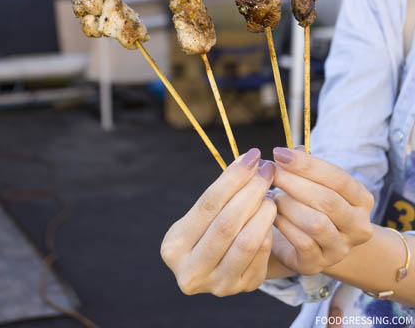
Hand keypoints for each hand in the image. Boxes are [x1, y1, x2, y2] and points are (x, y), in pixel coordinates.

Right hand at [161, 149, 276, 296]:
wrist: (219, 262)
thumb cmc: (210, 227)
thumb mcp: (206, 212)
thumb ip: (224, 189)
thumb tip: (250, 159)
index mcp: (174, 246)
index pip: (208, 204)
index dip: (233, 178)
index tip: (252, 156)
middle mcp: (191, 272)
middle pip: (227, 223)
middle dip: (251, 191)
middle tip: (267, 169)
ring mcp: (219, 285)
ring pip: (247, 241)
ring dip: (263, 210)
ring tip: (270, 191)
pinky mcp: (244, 288)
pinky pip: (262, 254)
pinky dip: (268, 229)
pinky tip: (270, 212)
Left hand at [271, 148, 373, 275]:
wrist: (306, 243)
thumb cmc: (309, 203)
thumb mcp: (313, 182)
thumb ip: (305, 166)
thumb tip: (288, 152)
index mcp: (361, 199)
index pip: (338, 178)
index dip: (307, 164)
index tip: (279, 153)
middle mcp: (358, 226)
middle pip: (327, 200)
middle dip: (294, 182)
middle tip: (271, 172)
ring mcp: (340, 248)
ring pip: (316, 223)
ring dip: (288, 205)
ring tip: (272, 195)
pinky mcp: (318, 264)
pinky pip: (302, 243)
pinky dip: (283, 225)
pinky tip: (271, 215)